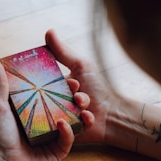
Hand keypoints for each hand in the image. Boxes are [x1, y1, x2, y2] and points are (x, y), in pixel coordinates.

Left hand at [0, 59, 93, 160]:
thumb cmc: (0, 135)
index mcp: (33, 110)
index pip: (49, 92)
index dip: (58, 82)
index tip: (66, 73)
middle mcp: (44, 121)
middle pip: (63, 105)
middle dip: (73, 96)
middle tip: (77, 87)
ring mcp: (53, 136)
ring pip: (71, 120)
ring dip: (77, 112)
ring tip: (80, 103)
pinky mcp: (59, 149)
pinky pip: (68, 138)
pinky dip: (68, 131)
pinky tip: (62, 124)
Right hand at [45, 29, 119, 143]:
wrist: (114, 114)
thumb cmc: (99, 88)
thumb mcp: (81, 66)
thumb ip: (63, 52)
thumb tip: (48, 31)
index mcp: (58, 85)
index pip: (46, 82)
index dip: (57, 82)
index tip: (73, 82)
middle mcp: (57, 100)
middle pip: (50, 98)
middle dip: (66, 97)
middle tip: (77, 96)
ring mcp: (61, 115)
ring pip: (59, 111)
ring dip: (75, 107)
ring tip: (86, 106)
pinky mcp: (66, 130)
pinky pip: (66, 125)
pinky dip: (81, 119)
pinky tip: (89, 116)